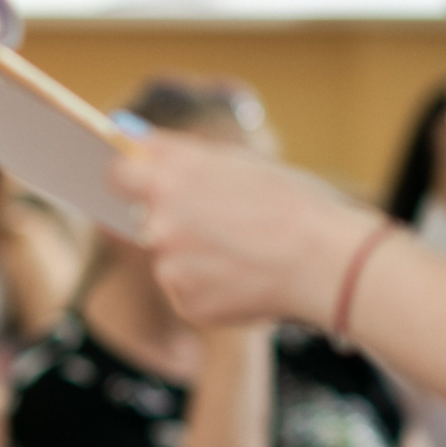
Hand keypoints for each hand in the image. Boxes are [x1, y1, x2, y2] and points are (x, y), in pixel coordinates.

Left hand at [110, 134, 376, 330]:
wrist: (327, 260)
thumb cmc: (295, 204)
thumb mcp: (242, 163)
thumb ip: (186, 158)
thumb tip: (141, 145)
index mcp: (171, 175)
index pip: (118, 171)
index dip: (128, 175)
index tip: (135, 179)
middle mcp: (158, 219)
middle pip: (145, 218)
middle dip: (173, 218)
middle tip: (216, 220)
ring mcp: (167, 265)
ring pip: (169, 257)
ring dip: (195, 255)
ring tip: (246, 250)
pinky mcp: (183, 301)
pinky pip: (187, 290)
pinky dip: (210, 286)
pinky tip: (246, 277)